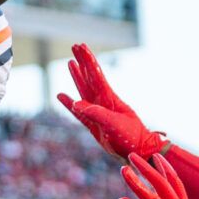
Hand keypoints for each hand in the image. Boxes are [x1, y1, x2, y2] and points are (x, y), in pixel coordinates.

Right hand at [56, 44, 164, 160]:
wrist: (137, 152)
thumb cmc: (130, 137)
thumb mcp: (114, 124)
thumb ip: (96, 113)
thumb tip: (76, 104)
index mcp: (109, 98)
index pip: (96, 74)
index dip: (88, 60)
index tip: (81, 46)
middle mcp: (102, 102)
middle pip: (89, 77)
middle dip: (83, 61)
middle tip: (75, 46)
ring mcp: (97, 112)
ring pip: (84, 90)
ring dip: (77, 76)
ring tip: (70, 63)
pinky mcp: (92, 125)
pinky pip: (77, 111)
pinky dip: (69, 103)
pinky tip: (61, 95)